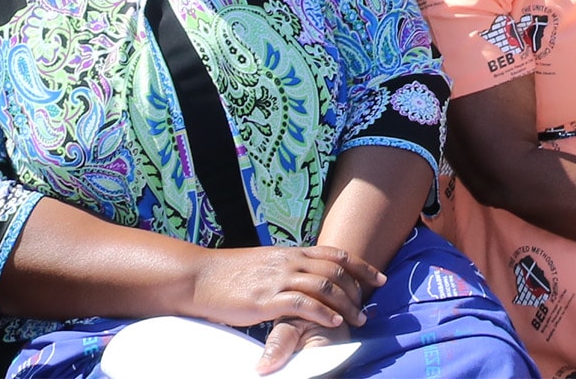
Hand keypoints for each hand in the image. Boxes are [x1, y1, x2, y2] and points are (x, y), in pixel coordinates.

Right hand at [183, 241, 380, 339]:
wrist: (198, 276)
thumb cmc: (227, 274)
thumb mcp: (263, 263)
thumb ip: (284, 267)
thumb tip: (301, 275)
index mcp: (289, 253)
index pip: (334, 254)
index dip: (360, 266)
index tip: (378, 278)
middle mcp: (288, 261)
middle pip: (335, 270)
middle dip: (357, 289)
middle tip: (369, 307)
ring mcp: (278, 278)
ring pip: (324, 286)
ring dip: (345, 304)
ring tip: (356, 320)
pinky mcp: (265, 298)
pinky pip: (302, 304)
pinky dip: (322, 313)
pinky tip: (333, 323)